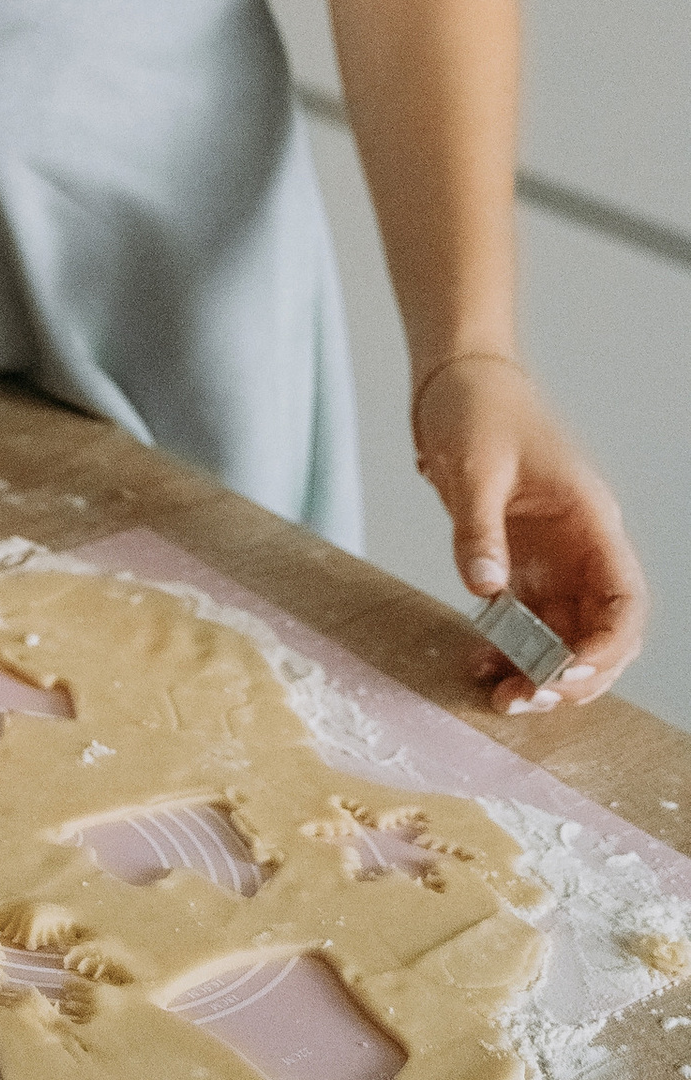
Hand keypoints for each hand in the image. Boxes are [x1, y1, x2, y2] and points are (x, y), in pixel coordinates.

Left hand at [413, 354, 646, 709]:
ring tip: (501, 698)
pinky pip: (527, 619)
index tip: (565, 676)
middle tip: (525, 700)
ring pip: (565, 633)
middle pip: (601, 630)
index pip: (624, 599)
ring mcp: (553, 558)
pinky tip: (480, 666)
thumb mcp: (475, 466)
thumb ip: (479, 528)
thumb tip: (485, 590)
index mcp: (590, 520)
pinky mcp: (521, 561)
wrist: (455, 379)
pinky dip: (509, 648)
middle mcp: (581, 547)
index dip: (607, 648)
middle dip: (572, 674)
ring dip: (540, 671)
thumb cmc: (478, 408)